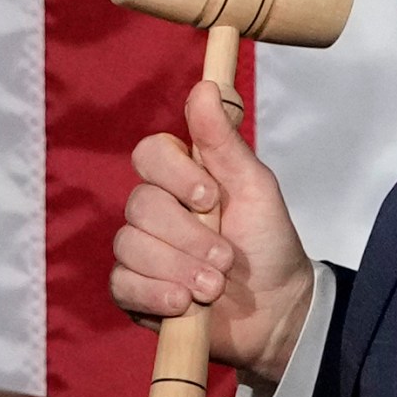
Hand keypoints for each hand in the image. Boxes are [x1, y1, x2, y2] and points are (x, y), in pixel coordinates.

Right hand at [110, 80, 316, 384]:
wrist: (275, 311)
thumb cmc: (267, 243)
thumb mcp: (255, 186)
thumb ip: (223, 140)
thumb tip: (205, 86)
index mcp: (181, 177)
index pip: (148, 156)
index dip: (174, 176)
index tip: (211, 197)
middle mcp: (155, 210)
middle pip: (140, 206)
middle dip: (187, 237)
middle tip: (225, 258)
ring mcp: (141, 251)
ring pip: (130, 246)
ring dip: (178, 269)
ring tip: (214, 287)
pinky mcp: (134, 291)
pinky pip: (122, 284)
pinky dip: (155, 294)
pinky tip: (184, 304)